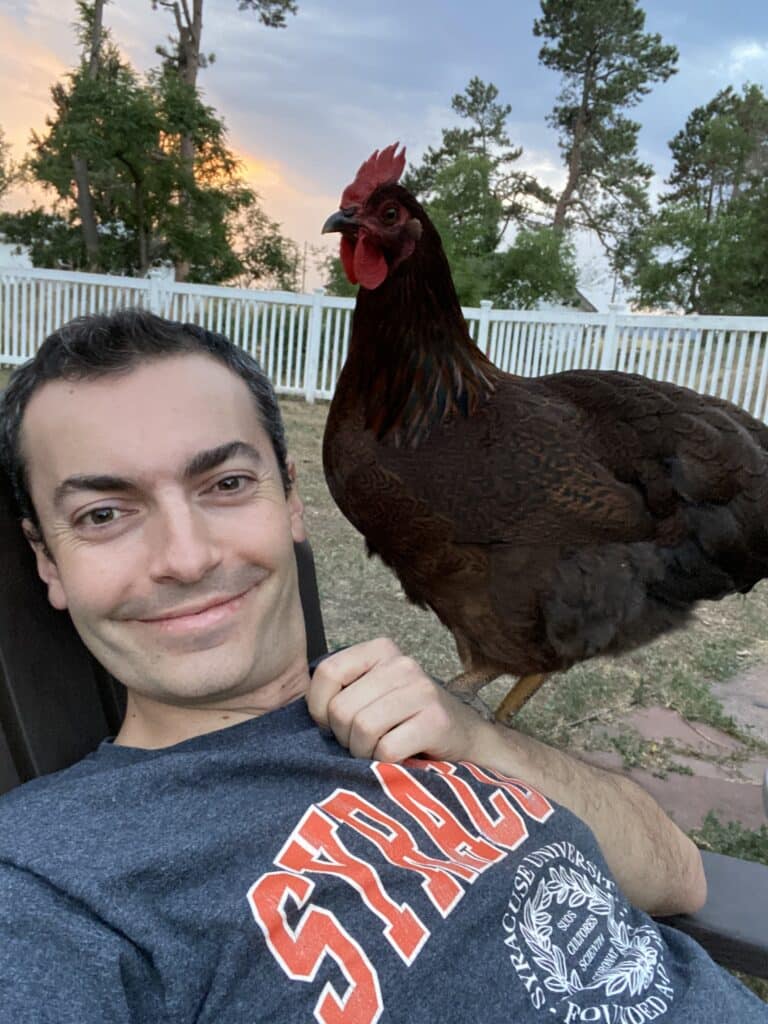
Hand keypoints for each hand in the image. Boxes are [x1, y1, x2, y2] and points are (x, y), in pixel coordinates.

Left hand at [307, 638, 490, 763]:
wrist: (465, 739)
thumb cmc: (406, 720)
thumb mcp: (373, 693)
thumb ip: (341, 691)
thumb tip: (291, 708)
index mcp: (380, 650)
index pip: (326, 672)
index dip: (319, 708)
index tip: (331, 726)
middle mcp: (402, 664)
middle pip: (342, 708)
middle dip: (344, 737)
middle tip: (363, 744)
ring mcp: (422, 690)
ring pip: (362, 729)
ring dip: (364, 753)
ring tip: (379, 751)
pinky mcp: (436, 720)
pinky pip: (386, 749)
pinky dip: (385, 764)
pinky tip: (398, 759)